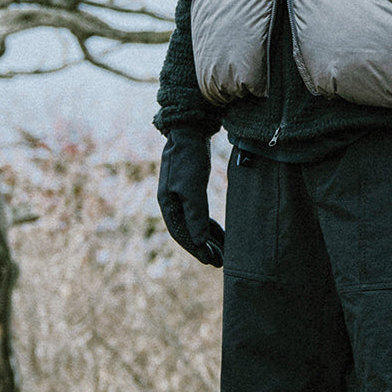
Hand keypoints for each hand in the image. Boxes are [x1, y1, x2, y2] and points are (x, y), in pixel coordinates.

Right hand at [157, 127, 224, 266]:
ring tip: (224, 253)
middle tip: (221, 262)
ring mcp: (181, 196)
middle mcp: (172, 203)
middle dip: (204, 248)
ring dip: (209, 239)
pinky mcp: (192, 189)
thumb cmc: (189, 157)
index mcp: (168, 204)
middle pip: (188, 232)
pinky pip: (200, 214)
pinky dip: (210, 225)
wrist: (189, 130)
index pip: (182, 234)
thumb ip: (195, 214)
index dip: (197, 249)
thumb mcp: (193, 187)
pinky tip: (221, 234)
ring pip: (195, 224)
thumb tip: (199, 241)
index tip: (211, 261)